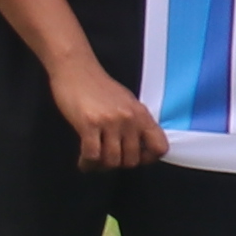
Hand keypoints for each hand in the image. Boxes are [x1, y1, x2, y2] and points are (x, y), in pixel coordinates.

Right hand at [46, 47, 168, 172]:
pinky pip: (92, 155)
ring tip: (95, 162)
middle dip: (119, 164)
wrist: (76, 70)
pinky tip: (84, 162)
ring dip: (102, 166)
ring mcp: (110, 122)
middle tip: (109, 160)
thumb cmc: (100, 87)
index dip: (149, 158)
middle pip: (132, 159)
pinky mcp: (89, 124)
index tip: (136, 158)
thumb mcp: (127, 102)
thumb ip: (136, 123)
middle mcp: (129, 119)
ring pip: (112, 160)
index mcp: (142, 114)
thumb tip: (140, 146)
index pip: (160, 147)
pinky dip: (87, 163)